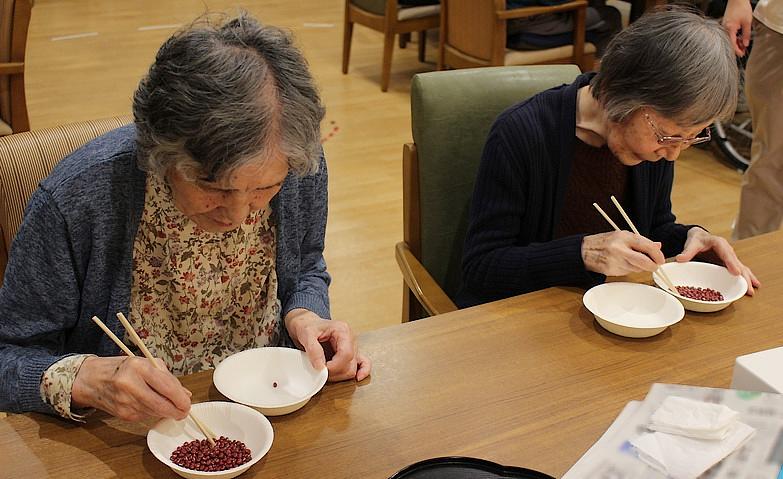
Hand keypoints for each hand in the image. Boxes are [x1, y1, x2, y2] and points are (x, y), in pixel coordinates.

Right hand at [71, 356, 190, 421]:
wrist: (92, 380)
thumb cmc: (122, 368)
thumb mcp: (144, 363)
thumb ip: (166, 377)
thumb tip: (185, 393)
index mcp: (139, 367)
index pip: (166, 386)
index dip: (180, 398)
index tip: (188, 402)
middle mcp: (131, 385)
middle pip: (161, 405)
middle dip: (177, 410)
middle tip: (184, 411)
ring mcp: (125, 402)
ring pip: (155, 412)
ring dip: (166, 412)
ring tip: (169, 405)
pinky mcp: (123, 414)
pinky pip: (146, 416)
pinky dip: (153, 412)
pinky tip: (151, 405)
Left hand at [285, 308, 371, 381]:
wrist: (308, 325)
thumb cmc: (308, 327)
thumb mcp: (307, 335)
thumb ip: (314, 350)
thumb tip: (321, 367)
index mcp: (343, 330)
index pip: (346, 354)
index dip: (334, 366)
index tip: (322, 369)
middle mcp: (351, 339)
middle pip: (350, 364)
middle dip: (335, 372)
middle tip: (320, 371)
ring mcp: (353, 347)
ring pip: (353, 368)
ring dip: (339, 375)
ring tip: (326, 372)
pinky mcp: (352, 353)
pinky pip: (364, 364)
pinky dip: (362, 371)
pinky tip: (358, 378)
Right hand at [582, 230, 664, 275]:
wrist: (584, 251)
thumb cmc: (605, 242)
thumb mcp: (622, 236)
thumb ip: (641, 241)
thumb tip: (658, 246)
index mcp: (624, 237)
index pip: (647, 246)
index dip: (657, 254)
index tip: (661, 259)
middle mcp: (619, 248)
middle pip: (644, 261)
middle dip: (653, 266)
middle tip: (655, 266)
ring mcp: (615, 261)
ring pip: (637, 268)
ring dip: (640, 268)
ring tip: (634, 262)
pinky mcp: (611, 270)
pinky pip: (627, 272)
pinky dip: (630, 270)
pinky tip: (623, 264)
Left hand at [676, 227, 759, 295]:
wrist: (699, 236)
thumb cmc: (697, 240)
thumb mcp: (692, 243)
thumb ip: (687, 251)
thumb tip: (680, 259)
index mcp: (719, 244)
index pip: (727, 254)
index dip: (732, 263)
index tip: (736, 272)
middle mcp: (728, 251)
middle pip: (737, 263)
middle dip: (743, 275)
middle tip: (747, 287)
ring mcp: (730, 258)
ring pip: (741, 268)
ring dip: (747, 278)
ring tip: (752, 289)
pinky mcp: (729, 263)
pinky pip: (739, 270)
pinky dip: (745, 277)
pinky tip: (752, 285)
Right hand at [723, 0, 752, 55]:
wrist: (736, 0)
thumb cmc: (741, 8)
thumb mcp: (747, 22)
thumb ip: (746, 35)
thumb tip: (745, 44)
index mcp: (729, 29)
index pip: (732, 45)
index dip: (737, 51)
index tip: (742, 54)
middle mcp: (724, 30)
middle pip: (729, 43)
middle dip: (736, 48)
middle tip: (743, 51)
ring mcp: (723, 28)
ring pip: (728, 39)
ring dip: (735, 43)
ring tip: (742, 44)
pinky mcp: (724, 26)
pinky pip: (727, 35)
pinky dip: (733, 38)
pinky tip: (738, 38)